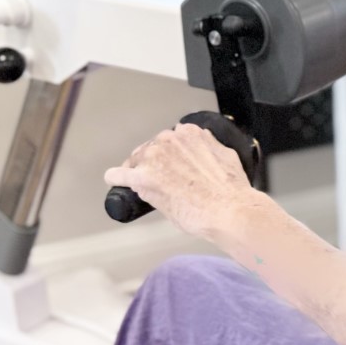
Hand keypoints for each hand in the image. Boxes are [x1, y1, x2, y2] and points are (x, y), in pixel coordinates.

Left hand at [104, 123, 256, 240]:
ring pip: (135, 162)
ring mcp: (154, 158)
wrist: (229, 211)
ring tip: (149, 189)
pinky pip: (118, 175)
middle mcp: (169, 139)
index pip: (169, 140)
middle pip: (149, 149)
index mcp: (189, 133)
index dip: (168, 156)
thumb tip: (204, 145)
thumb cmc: (230, 191)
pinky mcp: (142, 179)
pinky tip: (115, 183)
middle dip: (153, 164)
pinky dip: (116, 179)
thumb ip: (211, 146)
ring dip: (138, 174)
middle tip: (163, 182)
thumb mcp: (226, 156)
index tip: (170, 167)